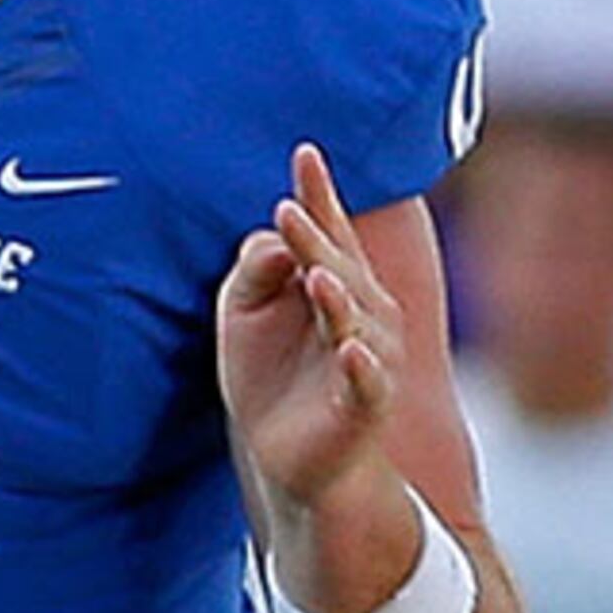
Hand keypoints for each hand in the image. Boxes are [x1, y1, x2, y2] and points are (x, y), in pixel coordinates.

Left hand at [216, 143, 404, 515]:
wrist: (289, 461)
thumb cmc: (269, 376)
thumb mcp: (244, 312)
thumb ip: (255, 269)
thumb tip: (275, 240)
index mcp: (334, 281)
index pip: (327, 230)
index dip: (318, 193)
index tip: (305, 151)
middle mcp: (362, 312)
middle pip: (338, 266)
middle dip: (316, 238)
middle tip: (288, 208)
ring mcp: (368, 357)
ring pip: (356, 318)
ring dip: (338, 296)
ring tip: (316, 273)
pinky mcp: (364, 405)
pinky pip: (367, 382)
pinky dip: (362, 365)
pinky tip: (350, 348)